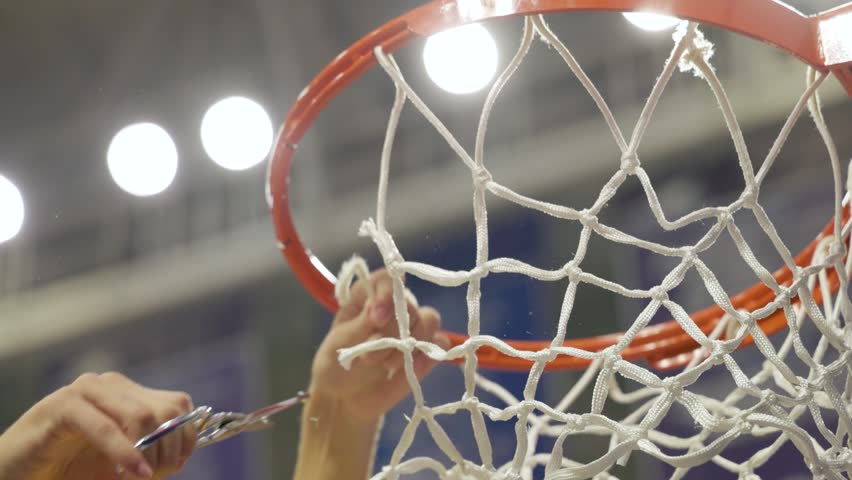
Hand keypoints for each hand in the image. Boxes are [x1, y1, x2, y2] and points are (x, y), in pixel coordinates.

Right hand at [0, 372, 196, 479]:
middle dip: (168, 448)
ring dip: (148, 453)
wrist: (18, 474)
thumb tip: (182, 452)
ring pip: (142, 415)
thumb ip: (149, 451)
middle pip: (165, 410)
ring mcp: (87, 390)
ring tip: (139, 478)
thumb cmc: (69, 470)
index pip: (178, 404)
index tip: (176, 467)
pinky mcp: (63, 405)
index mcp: (130, 393)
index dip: (185, 438)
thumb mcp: (120, 461)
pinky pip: (106, 427)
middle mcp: (111, 385)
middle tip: (154, 476)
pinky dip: (125, 453)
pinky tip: (134, 473)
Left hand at [310, 269, 448, 421]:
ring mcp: (412, 329)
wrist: (345, 401)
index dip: (387, 293)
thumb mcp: (339, 345)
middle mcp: (394, 307)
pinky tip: (407, 369)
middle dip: (391, 334)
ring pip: (430, 320)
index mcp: (368, 296)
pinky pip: (440, 345)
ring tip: (386, 365)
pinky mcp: (426, 351)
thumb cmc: (335, 366)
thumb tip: (379, 308)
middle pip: (409, 305)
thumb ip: (360, 325)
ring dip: (409, 345)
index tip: (376, 318)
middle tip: (369, 357)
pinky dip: (427, 356)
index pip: (387, 278)